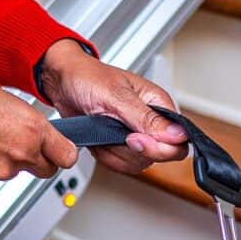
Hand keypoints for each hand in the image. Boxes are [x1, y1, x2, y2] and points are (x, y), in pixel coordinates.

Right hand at [0, 66, 79, 186]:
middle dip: (34, 159)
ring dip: (1, 159)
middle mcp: (19, 152)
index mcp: (31, 128)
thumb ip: (19, 117)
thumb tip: (22, 127)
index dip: (60, 152)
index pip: (67, 156)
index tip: (57, 149)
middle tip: (15, 142)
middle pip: (44, 169)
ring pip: (11, 171)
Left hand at [36, 38, 189, 176]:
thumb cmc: (87, 77)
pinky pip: (120, 163)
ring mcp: (134, 134)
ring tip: (102, 131)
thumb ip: (146, 118)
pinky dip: (106, 156)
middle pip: (158, 156)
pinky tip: (98, 139)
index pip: (178, 140)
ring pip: (138, 162)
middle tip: (113, 132)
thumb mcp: (116, 96)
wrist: (61, 80)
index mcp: (158, 104)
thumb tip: (177, 135)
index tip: (134, 139)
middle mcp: (150, 121)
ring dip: (115, 153)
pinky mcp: (118, 144)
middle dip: (131, 150)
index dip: (160, 148)